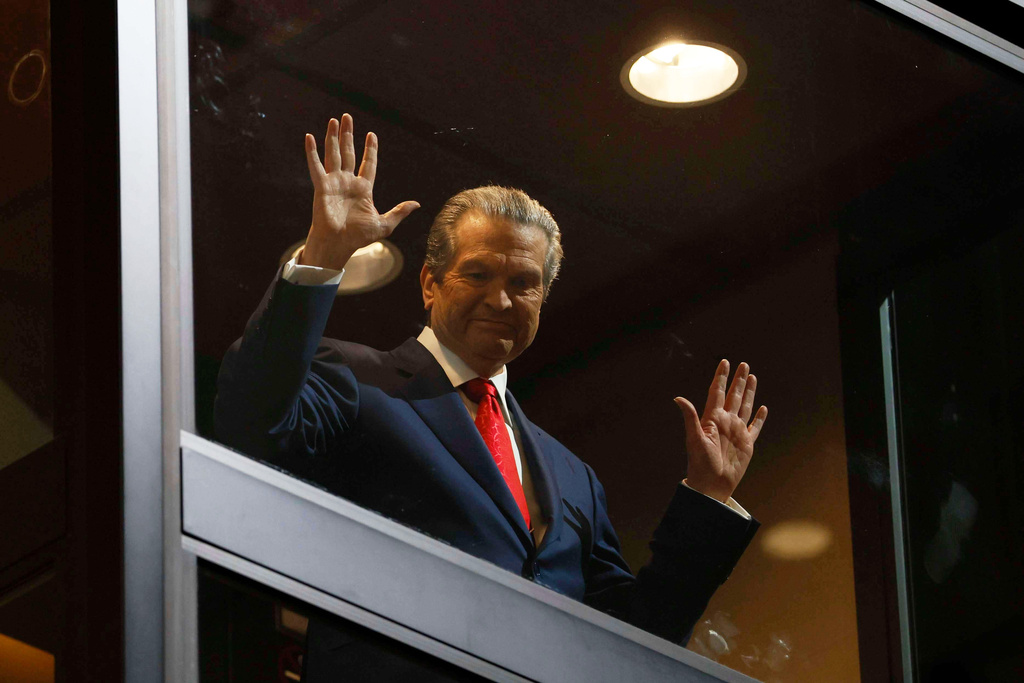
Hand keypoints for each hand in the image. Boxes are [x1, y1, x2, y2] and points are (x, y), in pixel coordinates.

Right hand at [300, 114, 419, 269]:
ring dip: (333, 137)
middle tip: (348, 117)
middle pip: (348, 152)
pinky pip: (316, 166)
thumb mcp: (384, 224)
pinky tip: (309, 137)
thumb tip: (417, 204)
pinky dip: (312, 152)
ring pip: (333, 154)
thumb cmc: (359, 238)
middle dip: (348, 135)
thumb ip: (399, 212)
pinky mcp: (321, 186)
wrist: (339, 244)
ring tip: (334, 120)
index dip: (370, 149)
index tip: (372, 134)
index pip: (368, 163)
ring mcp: (334, 183)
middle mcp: (348, 182)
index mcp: (363, 189)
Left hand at [674, 360, 767, 502]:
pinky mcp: (747, 444)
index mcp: (713, 418)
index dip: (721, 377)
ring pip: (745, 407)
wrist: (711, 485)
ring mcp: (737, 432)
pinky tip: (763, 408)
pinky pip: (755, 427)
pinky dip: (760, 418)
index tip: (725, 362)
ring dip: (749, 393)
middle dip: (739, 380)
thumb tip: (677, 398)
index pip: (717, 392)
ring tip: (753, 378)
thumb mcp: (694, 439)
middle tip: (744, 364)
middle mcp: (726, 422)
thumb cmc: (700, 464)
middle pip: (734, 396)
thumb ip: (690, 418)